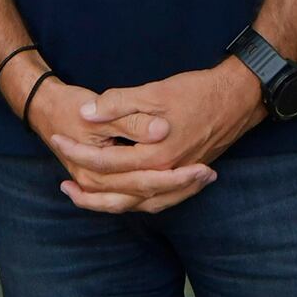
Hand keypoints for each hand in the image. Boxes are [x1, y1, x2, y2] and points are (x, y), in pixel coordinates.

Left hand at [47, 61, 263, 213]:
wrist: (239, 98)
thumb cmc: (196, 92)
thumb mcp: (153, 92)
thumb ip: (117, 104)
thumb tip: (85, 114)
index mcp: (156, 154)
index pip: (108, 162)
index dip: (79, 153)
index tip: (57, 142)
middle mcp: (167, 173)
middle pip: (120, 193)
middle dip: (88, 190)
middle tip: (62, 185)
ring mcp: (179, 178)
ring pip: (138, 204)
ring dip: (109, 204)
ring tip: (82, 199)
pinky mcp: (186, 177)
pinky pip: (157, 201)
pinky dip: (135, 203)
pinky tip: (121, 199)